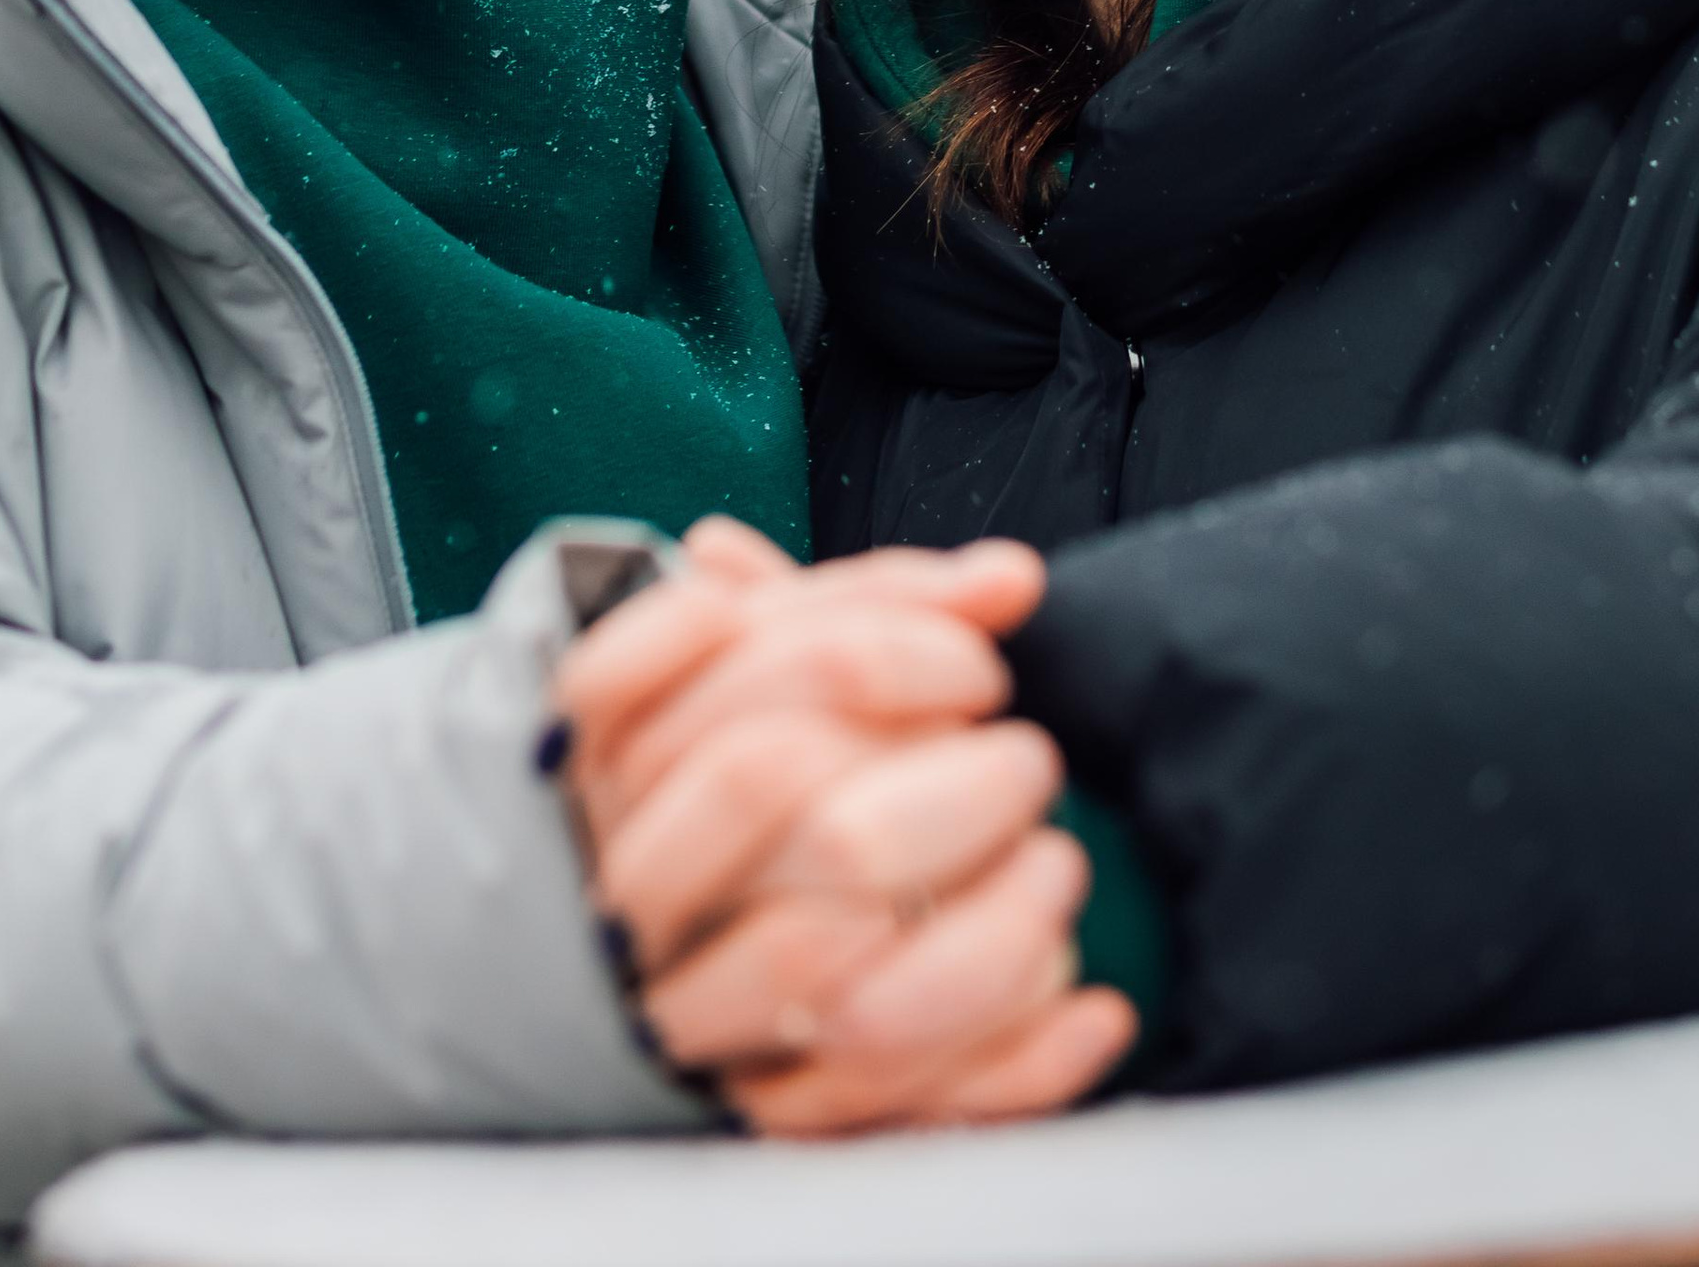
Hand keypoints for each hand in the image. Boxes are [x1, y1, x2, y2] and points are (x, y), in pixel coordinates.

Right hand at [549, 521, 1134, 1131]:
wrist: (650, 976)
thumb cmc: (734, 785)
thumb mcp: (771, 669)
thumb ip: (877, 608)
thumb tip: (1013, 578)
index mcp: (610, 755)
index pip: (738, 659)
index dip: (881, 645)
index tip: (977, 661)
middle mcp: (626, 874)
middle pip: (762, 781)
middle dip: (927, 763)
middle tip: (1027, 763)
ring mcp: (678, 1006)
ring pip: (805, 950)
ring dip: (969, 910)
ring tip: (1054, 869)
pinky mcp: (751, 1120)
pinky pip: (876, 1103)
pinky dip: (1005, 1061)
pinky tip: (1088, 1011)